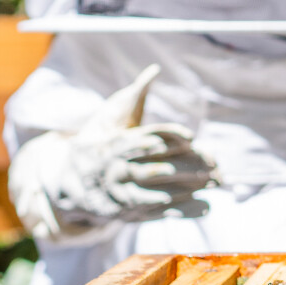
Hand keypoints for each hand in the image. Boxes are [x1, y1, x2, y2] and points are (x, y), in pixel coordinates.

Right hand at [8, 64, 216, 242]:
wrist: (70, 182)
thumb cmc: (98, 140)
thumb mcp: (110, 117)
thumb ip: (134, 96)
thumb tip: (154, 70)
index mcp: (109, 145)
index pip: (139, 141)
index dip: (165, 138)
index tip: (191, 137)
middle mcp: (113, 172)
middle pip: (151, 170)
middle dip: (184, 167)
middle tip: (213, 161)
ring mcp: (120, 195)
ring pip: (155, 194)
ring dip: (187, 189)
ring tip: (215, 181)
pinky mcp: (127, 213)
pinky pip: (156, 214)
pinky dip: (182, 211)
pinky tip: (207, 207)